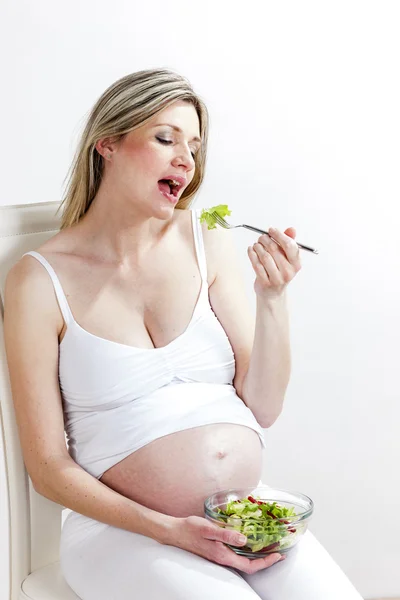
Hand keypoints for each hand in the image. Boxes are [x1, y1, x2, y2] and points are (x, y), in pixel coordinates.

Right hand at [166, 515, 283, 573]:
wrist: (175, 531)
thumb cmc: (190, 529)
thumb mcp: (209, 529)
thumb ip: (226, 535)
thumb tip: (244, 540)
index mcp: (223, 556)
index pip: (249, 566)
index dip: (265, 562)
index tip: (277, 555)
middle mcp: (223, 558)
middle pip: (249, 566)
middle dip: (265, 561)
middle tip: (279, 552)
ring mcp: (220, 555)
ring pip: (243, 560)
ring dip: (257, 556)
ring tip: (269, 547)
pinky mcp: (217, 550)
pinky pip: (236, 554)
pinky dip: (247, 550)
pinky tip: (249, 541)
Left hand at [248, 227, 301, 300]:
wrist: (272, 293)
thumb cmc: (280, 271)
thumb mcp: (287, 258)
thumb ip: (289, 242)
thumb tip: (291, 229)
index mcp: (296, 264)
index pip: (289, 245)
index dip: (279, 235)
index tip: (271, 230)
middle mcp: (288, 272)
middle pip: (274, 249)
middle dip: (265, 240)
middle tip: (261, 237)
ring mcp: (277, 278)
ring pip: (264, 256)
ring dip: (258, 247)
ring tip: (256, 244)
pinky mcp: (265, 282)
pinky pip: (256, 265)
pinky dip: (252, 255)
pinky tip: (251, 250)